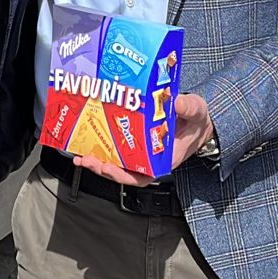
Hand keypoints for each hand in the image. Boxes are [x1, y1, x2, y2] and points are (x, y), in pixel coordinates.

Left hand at [72, 94, 214, 186]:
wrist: (196, 116)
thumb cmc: (197, 119)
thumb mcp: (197, 111)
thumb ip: (189, 108)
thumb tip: (178, 102)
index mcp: (165, 158)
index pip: (143, 175)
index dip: (124, 176)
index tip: (109, 169)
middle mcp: (150, 159)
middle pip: (123, 171)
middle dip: (103, 168)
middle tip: (86, 160)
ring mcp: (141, 151)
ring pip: (117, 162)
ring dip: (98, 160)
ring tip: (80, 155)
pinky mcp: (135, 141)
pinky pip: (117, 148)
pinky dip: (102, 146)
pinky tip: (88, 140)